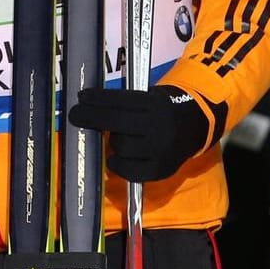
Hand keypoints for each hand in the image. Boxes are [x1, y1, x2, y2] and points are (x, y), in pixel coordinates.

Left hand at [68, 84, 210, 182]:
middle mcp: (160, 127)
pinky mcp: (161, 170)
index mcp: (156, 104)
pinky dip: (118, 164)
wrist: (194, 128)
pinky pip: (130, 171)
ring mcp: (161, 150)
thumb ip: (126, 103)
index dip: (97, 98)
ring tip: (116, 138)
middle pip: (117, 123)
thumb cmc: (162, 110)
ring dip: (113, 142)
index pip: (120, 100)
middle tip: (75, 115)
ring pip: (122, 146)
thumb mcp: (150, 97)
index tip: (81, 97)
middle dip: (91, 117)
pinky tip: (116, 159)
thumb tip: (89, 104)